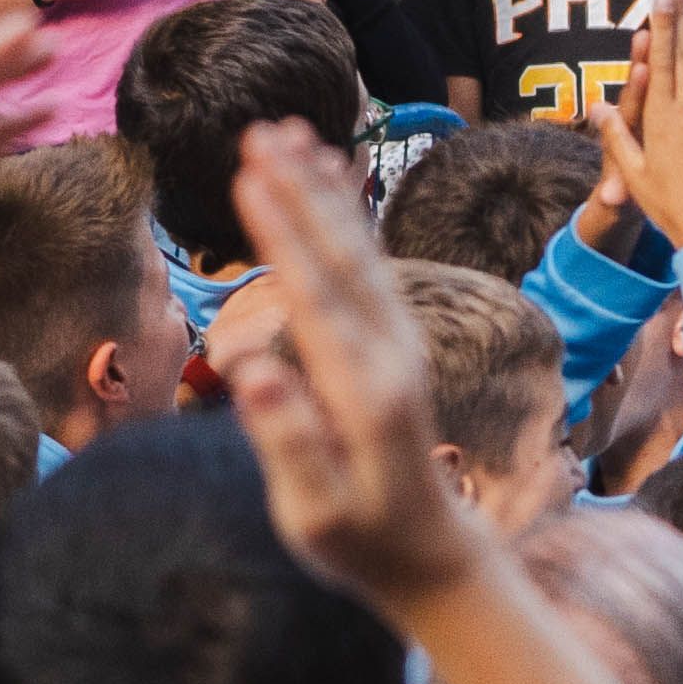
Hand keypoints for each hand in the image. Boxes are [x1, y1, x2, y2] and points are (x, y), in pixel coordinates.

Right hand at [220, 123, 488, 606]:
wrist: (432, 553)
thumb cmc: (359, 544)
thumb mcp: (314, 515)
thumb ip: (287, 444)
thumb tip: (253, 373)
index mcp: (365, 393)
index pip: (316, 298)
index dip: (282, 234)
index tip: (250, 177)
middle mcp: (390, 355)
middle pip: (341, 258)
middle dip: (299, 191)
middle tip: (260, 131)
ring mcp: (399, 344)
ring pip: (360, 252)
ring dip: (323, 191)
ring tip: (290, 132)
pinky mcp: (397, 343)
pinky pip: (370, 265)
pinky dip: (348, 217)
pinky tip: (331, 176)